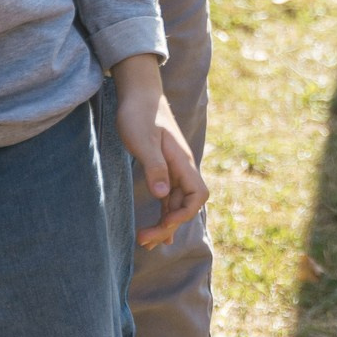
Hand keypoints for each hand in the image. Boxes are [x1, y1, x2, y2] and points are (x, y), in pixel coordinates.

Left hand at [109, 55, 205, 248]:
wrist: (139, 94)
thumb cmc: (139, 114)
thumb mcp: (142, 140)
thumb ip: (154, 167)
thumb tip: (163, 195)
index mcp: (182, 161)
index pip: (198, 194)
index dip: (185, 213)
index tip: (164, 221)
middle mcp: (182, 168)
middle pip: (186, 205)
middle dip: (169, 226)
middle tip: (144, 241)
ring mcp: (174, 170)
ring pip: (176, 204)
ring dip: (165, 224)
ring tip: (144, 242)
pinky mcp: (163, 170)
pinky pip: (169, 198)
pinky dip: (163, 214)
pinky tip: (154, 228)